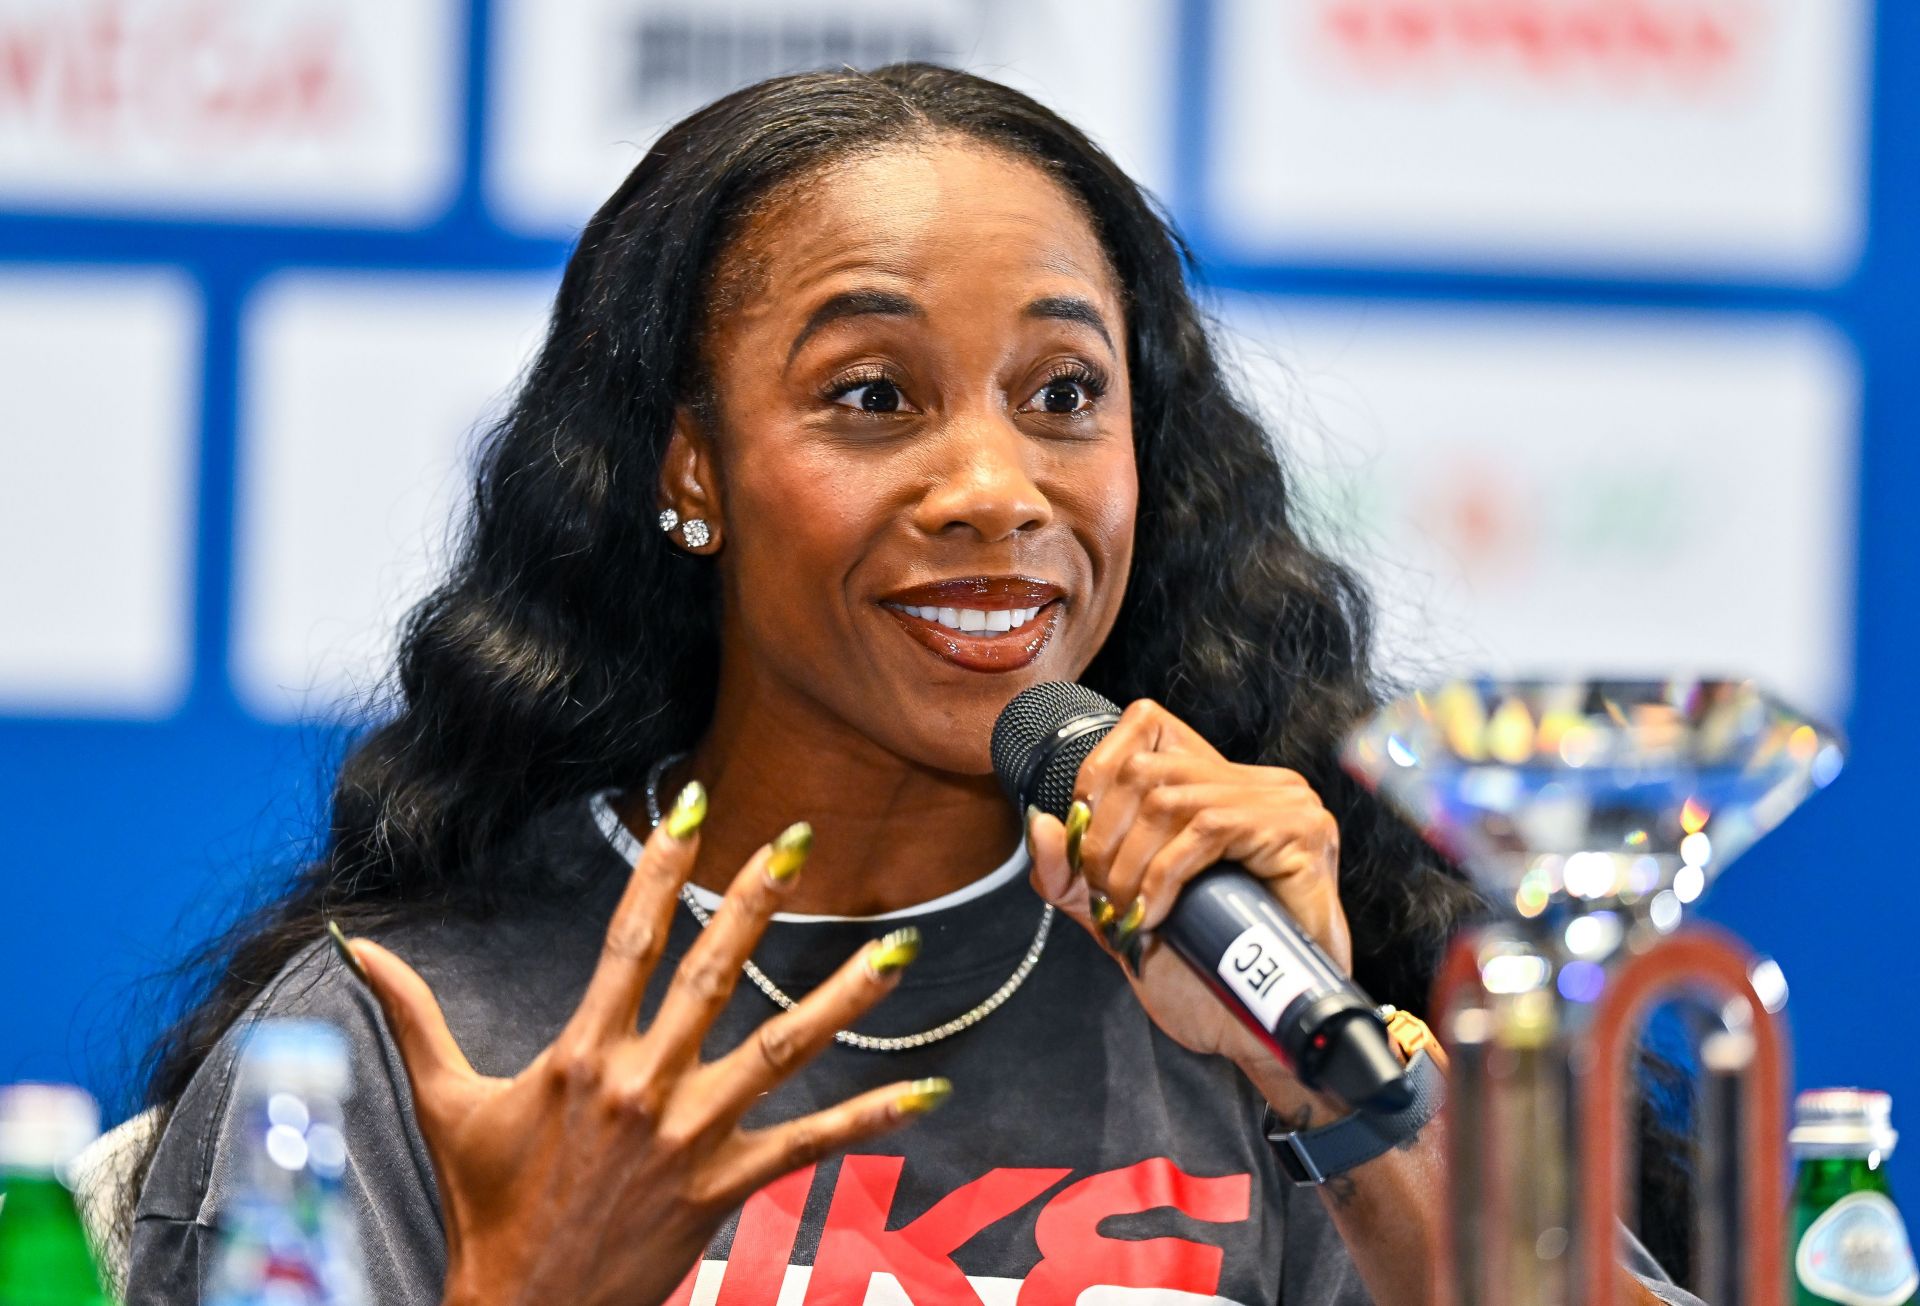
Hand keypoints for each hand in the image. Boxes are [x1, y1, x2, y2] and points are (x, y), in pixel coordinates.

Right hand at [335, 787, 943, 1305]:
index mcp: (582, 1055)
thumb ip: (411, 1017)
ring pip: (781, 1052)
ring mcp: (690, 1137)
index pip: (629, 938)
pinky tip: (928, 1092)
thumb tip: (353, 944)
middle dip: (758, 901)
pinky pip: (808, 1146)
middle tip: (801, 839)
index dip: (662, 866)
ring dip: (844, 999)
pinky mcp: (724, 1189)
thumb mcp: (447, 1106)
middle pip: (713, 974)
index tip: (692, 805)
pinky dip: (870, 1119)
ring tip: (899, 950)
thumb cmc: (486, 1207)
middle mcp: (643, 1084)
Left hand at [1025, 699, 1349, 1100]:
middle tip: (1105, 898)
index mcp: (1216, 785)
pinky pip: (1209, 831)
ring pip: (1171, 801)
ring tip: (1128, 913)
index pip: (1144, 724)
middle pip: (1145, 769)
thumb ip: (1076, 873)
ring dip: (1130, 864)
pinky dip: (1164, 875)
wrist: (1257, 1030)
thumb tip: (1042, 823)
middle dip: (1105, 838)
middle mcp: (1255, 781)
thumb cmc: (1200, 971)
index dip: (1095, 774)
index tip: (1082, 846)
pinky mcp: (1301, 832)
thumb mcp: (1120, 912)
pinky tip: (1156, 915)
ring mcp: (1284, 802)